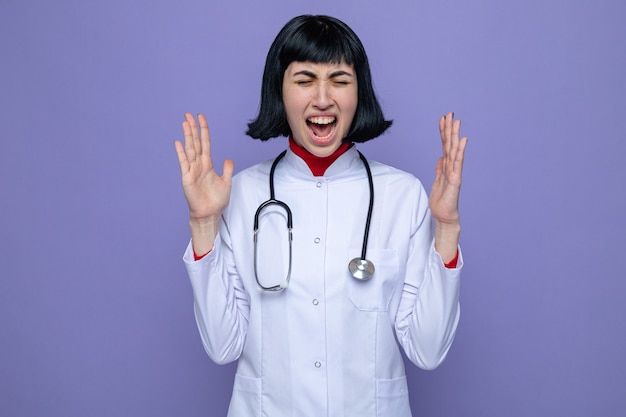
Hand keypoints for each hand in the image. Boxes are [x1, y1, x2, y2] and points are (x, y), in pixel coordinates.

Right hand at [174, 113, 233, 252]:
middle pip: (195, 143)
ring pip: (190, 149)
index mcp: (207, 164)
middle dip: (193, 128)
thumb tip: (228, 158)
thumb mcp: (226, 182)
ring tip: (185, 123)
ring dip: (187, 136)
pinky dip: (181, 153)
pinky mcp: (187, 178)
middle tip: (188, 114)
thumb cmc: (216, 200)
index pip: (205, 143)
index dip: (204, 130)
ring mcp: (192, 170)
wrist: (210, 213)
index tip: (201, 118)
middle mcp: (198, 165)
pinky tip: (178, 142)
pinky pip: (184, 163)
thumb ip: (226, 169)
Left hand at [429, 112, 467, 260]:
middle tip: (450, 113)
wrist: (444, 216)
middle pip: (450, 144)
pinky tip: (463, 141)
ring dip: (455, 136)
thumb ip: (439, 168)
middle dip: (450, 129)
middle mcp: (452, 167)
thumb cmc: (441, 201)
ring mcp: (455, 172)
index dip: (443, 132)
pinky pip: (457, 163)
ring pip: (455, 150)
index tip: (443, 118)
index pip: (444, 145)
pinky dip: (460, 151)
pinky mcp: (456, 180)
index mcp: (446, 166)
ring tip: (456, 121)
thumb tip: (440, 157)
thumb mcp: (437, 181)